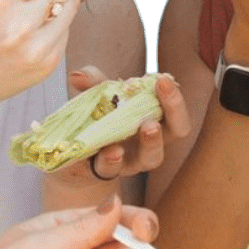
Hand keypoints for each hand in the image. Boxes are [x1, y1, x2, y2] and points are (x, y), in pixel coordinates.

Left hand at [56, 66, 192, 182]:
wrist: (71, 154)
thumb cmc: (96, 118)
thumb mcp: (96, 96)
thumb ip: (91, 84)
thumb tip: (78, 76)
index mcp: (154, 117)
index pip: (176, 109)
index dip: (174, 95)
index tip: (163, 79)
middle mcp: (150, 141)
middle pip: (177, 130)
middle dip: (174, 109)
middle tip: (163, 89)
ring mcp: (131, 161)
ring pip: (152, 157)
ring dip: (152, 142)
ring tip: (148, 127)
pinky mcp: (106, 172)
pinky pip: (112, 169)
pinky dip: (110, 159)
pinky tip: (110, 150)